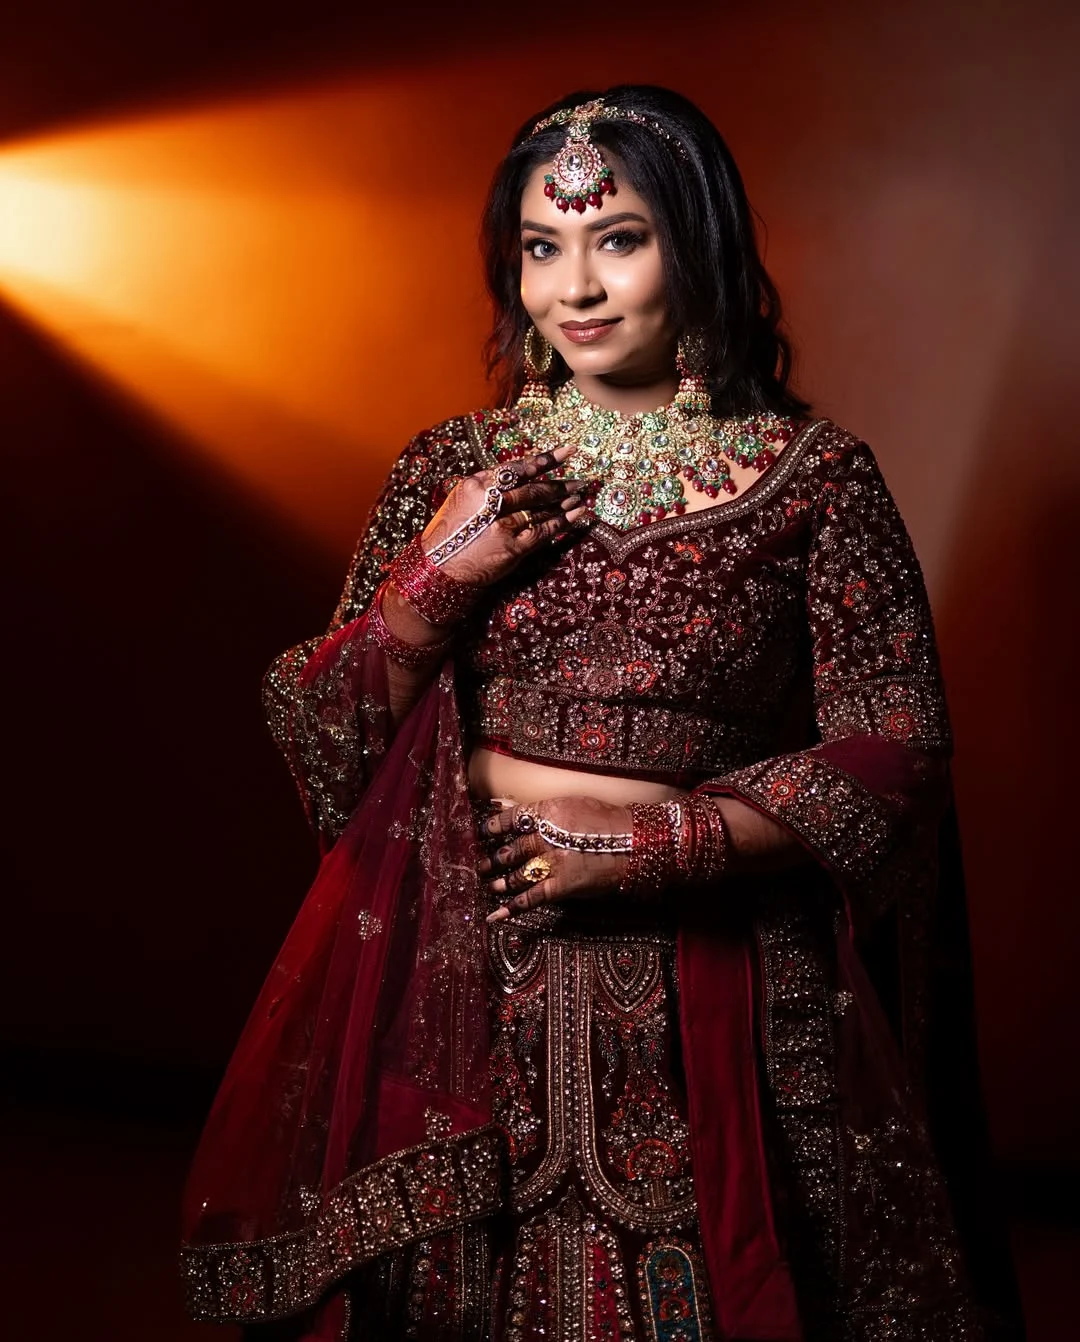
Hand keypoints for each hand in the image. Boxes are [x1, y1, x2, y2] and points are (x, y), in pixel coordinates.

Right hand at [420, 446, 587, 588]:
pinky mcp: (512, 547)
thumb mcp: (460, 500)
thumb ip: (486, 486)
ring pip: (540, 509)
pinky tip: (577, 514)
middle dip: (559, 484)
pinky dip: (563, 521)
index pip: (515, 469)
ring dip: (564, 500)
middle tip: (580, 480)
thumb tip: (516, 475)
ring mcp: (503, 525)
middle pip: (532, 489)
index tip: (564, 453)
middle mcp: (491, 503)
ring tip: (580, 494)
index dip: (542, 460)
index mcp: (476, 486)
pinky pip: (543, 531)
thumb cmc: (448, 533)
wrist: (438, 569)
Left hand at [479, 797, 631, 920]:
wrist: (636, 842)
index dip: (492, 827)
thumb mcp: (572, 804)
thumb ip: (540, 810)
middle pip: (509, 850)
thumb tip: (506, 806)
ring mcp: (552, 863)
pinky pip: (530, 899)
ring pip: (516, 875)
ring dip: (499, 882)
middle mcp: (544, 837)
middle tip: (479, 864)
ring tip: (488, 884)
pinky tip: (493, 916)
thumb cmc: (607, 820)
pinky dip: (510, 909)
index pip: (509, 819)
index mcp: (546, 812)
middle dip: (492, 859)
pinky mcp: (561, 886)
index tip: (482, 831)